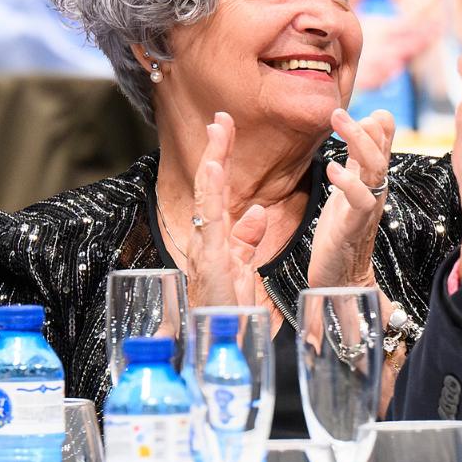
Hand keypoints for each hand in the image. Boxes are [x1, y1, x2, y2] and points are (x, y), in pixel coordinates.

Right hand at [184, 112, 268, 306]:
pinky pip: (210, 225)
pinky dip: (211, 196)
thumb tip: (257, 211)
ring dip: (212, 164)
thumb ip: (247, 240)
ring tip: (217, 134)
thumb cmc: (228, 309)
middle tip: (221, 118)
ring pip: (206, 199)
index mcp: (216, 238)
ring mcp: (205, 250)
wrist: (220, 343)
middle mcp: (205, 239)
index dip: (221, 157)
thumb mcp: (243, 268)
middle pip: (209, 187)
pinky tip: (214, 172)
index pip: (218, 190)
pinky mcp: (211, 263)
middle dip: (215, 151)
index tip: (226, 127)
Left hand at [307, 107, 393, 290]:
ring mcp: (368, 208)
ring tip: (338, 123)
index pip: (385, 146)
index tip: (365, 109)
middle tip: (338, 110)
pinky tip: (333, 168)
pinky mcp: (354, 225)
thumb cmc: (343, 232)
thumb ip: (356, 159)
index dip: (380, 125)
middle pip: (381, 153)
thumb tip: (364, 125)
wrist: (342, 276)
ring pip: (375, 169)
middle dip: (364, 128)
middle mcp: (376, 191)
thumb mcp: (348, 188)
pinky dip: (348, 182)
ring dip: (357, 143)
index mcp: (373, 181)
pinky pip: (360, 199)